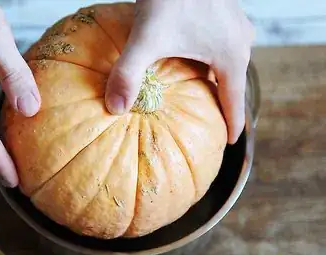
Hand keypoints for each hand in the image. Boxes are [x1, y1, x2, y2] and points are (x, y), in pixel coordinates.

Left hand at [105, 0, 254, 143]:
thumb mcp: (146, 38)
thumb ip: (128, 74)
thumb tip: (114, 108)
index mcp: (231, 55)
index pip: (235, 101)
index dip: (232, 124)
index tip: (229, 142)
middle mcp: (240, 40)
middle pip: (233, 81)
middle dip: (222, 102)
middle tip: (211, 121)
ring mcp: (234, 23)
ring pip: (228, 61)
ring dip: (217, 78)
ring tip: (201, 94)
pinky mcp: (223, 11)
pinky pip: (221, 44)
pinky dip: (210, 58)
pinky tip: (192, 59)